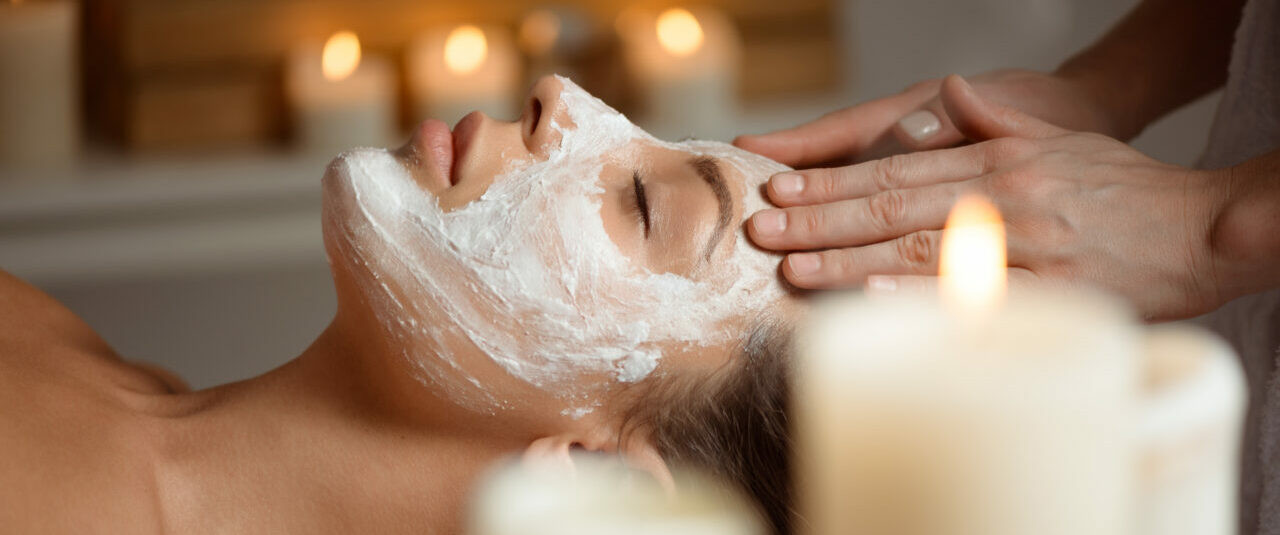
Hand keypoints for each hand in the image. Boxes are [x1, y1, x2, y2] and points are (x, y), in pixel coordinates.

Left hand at [747, 75, 1233, 320]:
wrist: (1200, 227)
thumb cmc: (1122, 189)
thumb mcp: (1055, 139)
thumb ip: (993, 123)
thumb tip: (944, 95)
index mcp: (997, 162)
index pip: (895, 173)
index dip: (833, 183)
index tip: (782, 192)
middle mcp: (1003, 198)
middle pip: (893, 209)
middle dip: (820, 221)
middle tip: (764, 230)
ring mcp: (1026, 244)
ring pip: (922, 250)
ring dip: (850, 261)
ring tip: (793, 269)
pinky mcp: (1051, 289)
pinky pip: (976, 295)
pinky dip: (923, 296)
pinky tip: (874, 299)